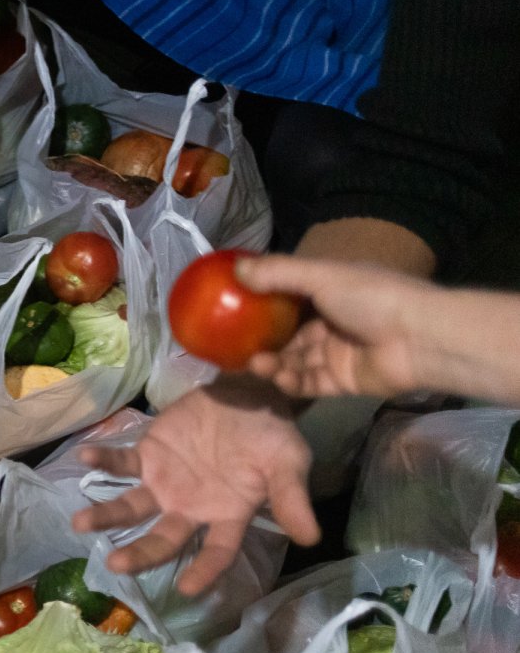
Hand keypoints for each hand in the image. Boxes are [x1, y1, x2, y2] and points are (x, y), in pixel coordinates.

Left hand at [71, 379, 320, 594]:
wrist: (250, 393)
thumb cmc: (271, 435)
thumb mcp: (289, 462)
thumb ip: (291, 498)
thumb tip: (310, 537)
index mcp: (227, 517)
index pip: (216, 553)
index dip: (203, 572)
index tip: (185, 589)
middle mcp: (191, 509)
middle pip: (162, 540)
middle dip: (139, 554)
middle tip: (114, 564)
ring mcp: (166, 484)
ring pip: (132, 508)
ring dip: (106, 515)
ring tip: (80, 524)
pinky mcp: (148, 456)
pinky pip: (121, 464)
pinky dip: (103, 461)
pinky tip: (84, 457)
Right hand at [237, 254, 435, 399]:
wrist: (419, 338)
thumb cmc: (372, 298)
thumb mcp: (322, 276)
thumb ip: (278, 273)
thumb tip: (234, 267)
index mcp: (332, 293)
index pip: (290, 300)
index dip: (263, 306)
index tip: (232, 311)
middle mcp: (332, 323)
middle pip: (289, 336)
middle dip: (263, 342)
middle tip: (235, 349)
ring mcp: (337, 354)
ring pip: (296, 362)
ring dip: (274, 364)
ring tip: (255, 365)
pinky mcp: (342, 382)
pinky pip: (310, 384)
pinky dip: (292, 383)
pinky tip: (278, 379)